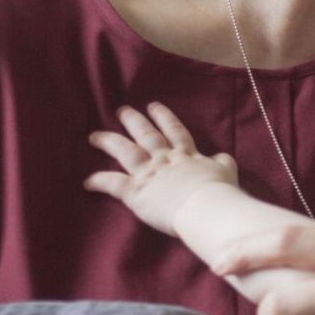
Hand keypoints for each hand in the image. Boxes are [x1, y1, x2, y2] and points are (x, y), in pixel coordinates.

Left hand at [85, 103, 238, 234]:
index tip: (154, 107)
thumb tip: (221, 157)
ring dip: (109, 142)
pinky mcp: (136, 191)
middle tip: (122, 111)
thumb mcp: (227, 171)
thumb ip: (221, 162)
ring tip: (95, 136)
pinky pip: (113, 184)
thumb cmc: (220, 192)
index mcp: (186, 155)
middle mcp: (164, 159)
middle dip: (133, 121)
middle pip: (146, 135)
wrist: (207, 207)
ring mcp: (148, 173)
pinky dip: (99, 181)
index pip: (174, 131)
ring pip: (125, 151)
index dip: (163, 117)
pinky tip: (87, 181)